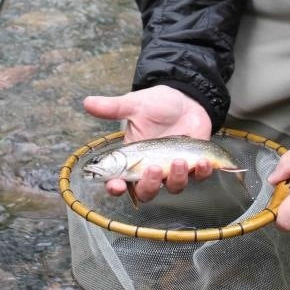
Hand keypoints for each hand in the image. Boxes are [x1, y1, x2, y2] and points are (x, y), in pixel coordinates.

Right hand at [84, 86, 212, 202]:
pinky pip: (198, 177)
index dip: (116, 187)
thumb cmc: (158, 104)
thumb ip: (113, 107)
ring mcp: (173, 169)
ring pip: (173, 187)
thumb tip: (87, 102)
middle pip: (146, 192)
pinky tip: (202, 161)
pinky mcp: (195, 165)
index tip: (116, 185)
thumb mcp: (135, 104)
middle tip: (154, 168)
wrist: (187, 97)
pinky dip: (201, 173)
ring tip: (180, 160)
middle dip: (149, 185)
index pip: (120, 180)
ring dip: (177, 178)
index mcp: (133, 158)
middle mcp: (152, 168)